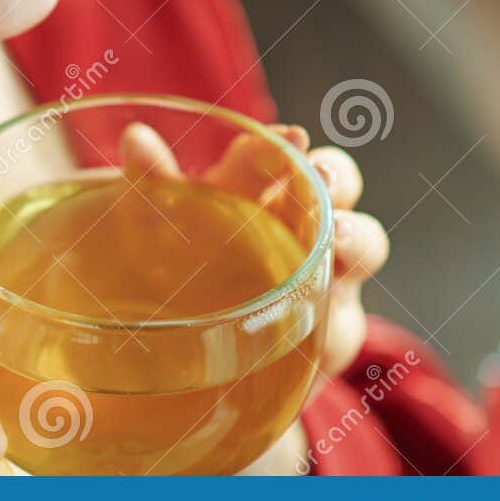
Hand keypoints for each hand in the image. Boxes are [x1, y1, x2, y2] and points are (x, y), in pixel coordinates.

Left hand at [119, 121, 390, 471]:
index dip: (285, 144)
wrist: (191, 364)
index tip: (290, 136)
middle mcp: (298, 224)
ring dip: (356, 238)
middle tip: (321, 179)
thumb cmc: (181, 275)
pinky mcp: (330, 335)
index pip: (278, 154)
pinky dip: (335, 326)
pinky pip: (346, 328)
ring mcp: (324, 277)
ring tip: (338, 241)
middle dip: (336, 177)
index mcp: (254, 193)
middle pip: (336, 183)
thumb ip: (151, 185)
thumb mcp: (158, 228)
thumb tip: (135, 138)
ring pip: (364, 243)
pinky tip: (316, 337)